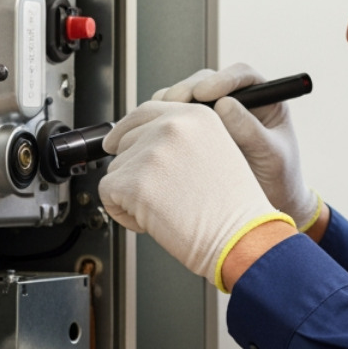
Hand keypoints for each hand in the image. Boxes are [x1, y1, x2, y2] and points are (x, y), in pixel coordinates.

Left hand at [100, 101, 293, 290]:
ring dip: (131, 193)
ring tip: (167, 206)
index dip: (127, 131)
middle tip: (166, 192)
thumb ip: (181, 138)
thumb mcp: (217, 153)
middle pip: (125, 141)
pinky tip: (153, 219)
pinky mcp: (134, 181)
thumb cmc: (233, 208)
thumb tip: (140, 139)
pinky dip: (124, 214)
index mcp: (196, 115)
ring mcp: (152, 153)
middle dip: (135, 169)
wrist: (239, 237)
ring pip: (116, 169)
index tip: (116, 143)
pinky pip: (107, 195)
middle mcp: (172, 126)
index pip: (144, 111)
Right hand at [154, 63, 321, 229]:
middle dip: (187, 89)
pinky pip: (175, 117)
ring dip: (170, 104)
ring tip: (160, 118)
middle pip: (207, 81)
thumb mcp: (272, 156)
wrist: (265, 206)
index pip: (242, 76)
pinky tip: (153, 132)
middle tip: (173, 103)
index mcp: (264, 100)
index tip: (203, 93)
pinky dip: (162, 121)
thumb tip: (225, 105)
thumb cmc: (279, 179)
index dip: (221, 79)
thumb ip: (252, 131)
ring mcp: (214, 115)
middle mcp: (237, 101)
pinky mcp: (195, 130)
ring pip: (187, 97)